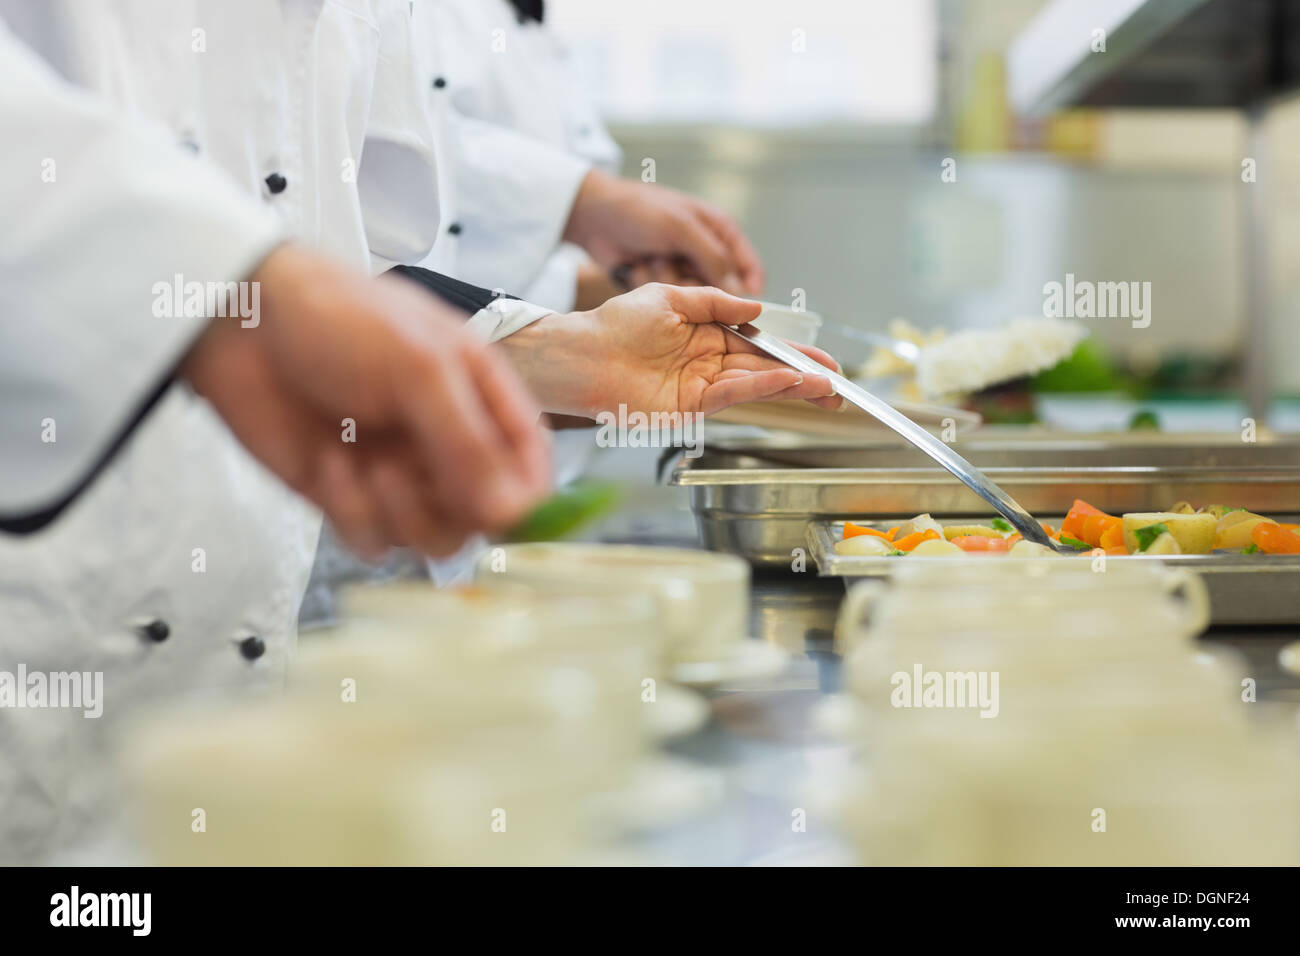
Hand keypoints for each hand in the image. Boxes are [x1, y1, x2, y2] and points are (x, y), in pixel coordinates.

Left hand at [181, 244, 551, 557]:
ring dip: (401, 514)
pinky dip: (353, 514)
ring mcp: (403, 473)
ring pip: (434, 539)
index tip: (498, 509)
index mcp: (483, 398)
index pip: (531, 469)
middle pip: (486, 517)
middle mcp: (449, 442)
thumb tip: (510, 513)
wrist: (241, 324)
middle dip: (450, 506)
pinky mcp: (352, 498)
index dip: (525, 498)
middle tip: (409, 471)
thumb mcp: (420, 368)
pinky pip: (376, 542)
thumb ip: (469, 442)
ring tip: (366, 468)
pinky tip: (329, 462)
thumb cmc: (339, 319)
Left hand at [496, 283, 842, 418]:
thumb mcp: (670, 296)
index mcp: (705, 337)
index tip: (820, 357)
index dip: (790, 351)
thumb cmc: (614, 324)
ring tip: (825, 388)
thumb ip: (715, 302)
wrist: (582, 353)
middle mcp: (707, 365)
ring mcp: (699, 388)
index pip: (758, 346)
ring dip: (791, 387)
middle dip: (802, 376)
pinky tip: (785, 383)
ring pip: (754, 385)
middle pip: (764, 370)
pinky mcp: (687, 408)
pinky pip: (731, 395)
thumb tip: (756, 308)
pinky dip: (760, 389)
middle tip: (838, 383)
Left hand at [563, 169, 764, 295]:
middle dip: (694, 280)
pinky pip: (667, 297)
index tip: (744, 311)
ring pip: (691, 295)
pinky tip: (638, 263)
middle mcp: (704, 252)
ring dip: (669, 278)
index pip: (749, 266)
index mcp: (719, 231)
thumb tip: (739, 292)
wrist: (595, 217)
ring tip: (652, 257)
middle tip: (674, 264)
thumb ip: (714, 258)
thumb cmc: (640, 209)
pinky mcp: (661, 282)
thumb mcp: (682, 228)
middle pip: (719, 287)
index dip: (751, 289)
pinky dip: (652, 281)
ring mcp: (682, 268)